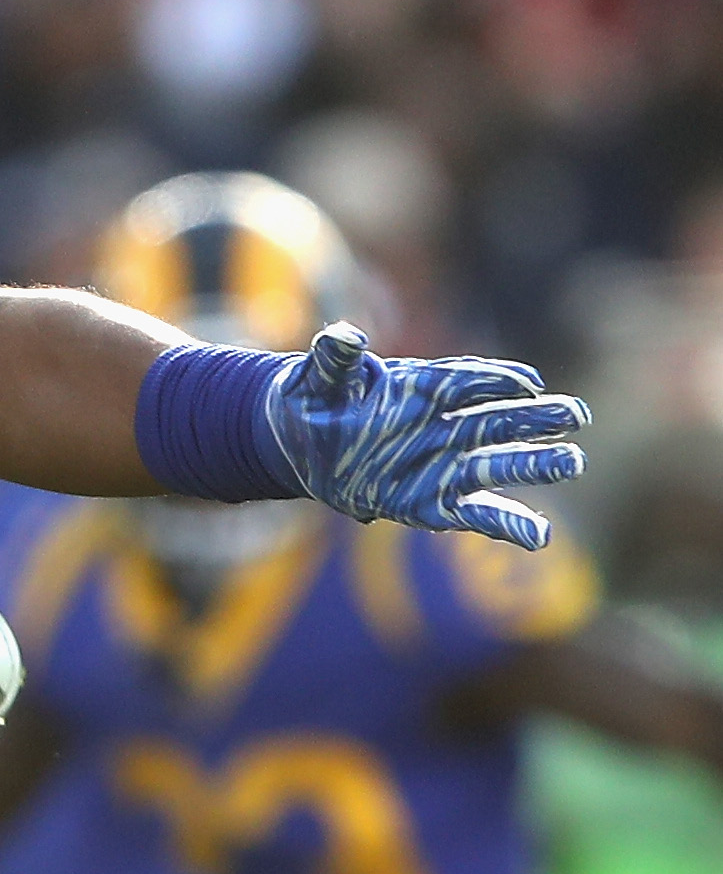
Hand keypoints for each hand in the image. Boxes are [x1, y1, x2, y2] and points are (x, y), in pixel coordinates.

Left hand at [263, 323, 584, 550]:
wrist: (296, 441)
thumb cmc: (313, 398)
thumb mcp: (318, 375)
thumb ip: (334, 358)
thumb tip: (344, 337)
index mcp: (419, 388)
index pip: (467, 380)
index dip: (497, 380)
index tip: (530, 384)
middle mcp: (440, 426)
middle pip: (496, 420)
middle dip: (535, 419)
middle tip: (577, 415)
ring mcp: (439, 464)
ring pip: (496, 464)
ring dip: (533, 464)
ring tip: (572, 461)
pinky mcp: (430, 503)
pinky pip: (475, 514)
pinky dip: (507, 524)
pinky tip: (539, 536)